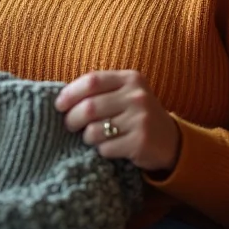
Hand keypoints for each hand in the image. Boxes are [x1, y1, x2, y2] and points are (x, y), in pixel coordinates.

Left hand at [55, 70, 181, 173]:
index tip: (59, 105)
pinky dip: (101, 150)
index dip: (70, 93)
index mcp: (131, 79)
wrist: (170, 141)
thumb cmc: (136, 115)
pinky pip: (105, 148)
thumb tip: (61, 99)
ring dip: (87, 137)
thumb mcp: (124, 94)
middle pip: (89, 107)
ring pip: (94, 130)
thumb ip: (99, 90)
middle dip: (72, 119)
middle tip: (70, 125)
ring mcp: (141, 119)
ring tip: (92, 137)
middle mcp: (138, 96)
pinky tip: (110, 147)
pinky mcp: (141, 142)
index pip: (92, 81)